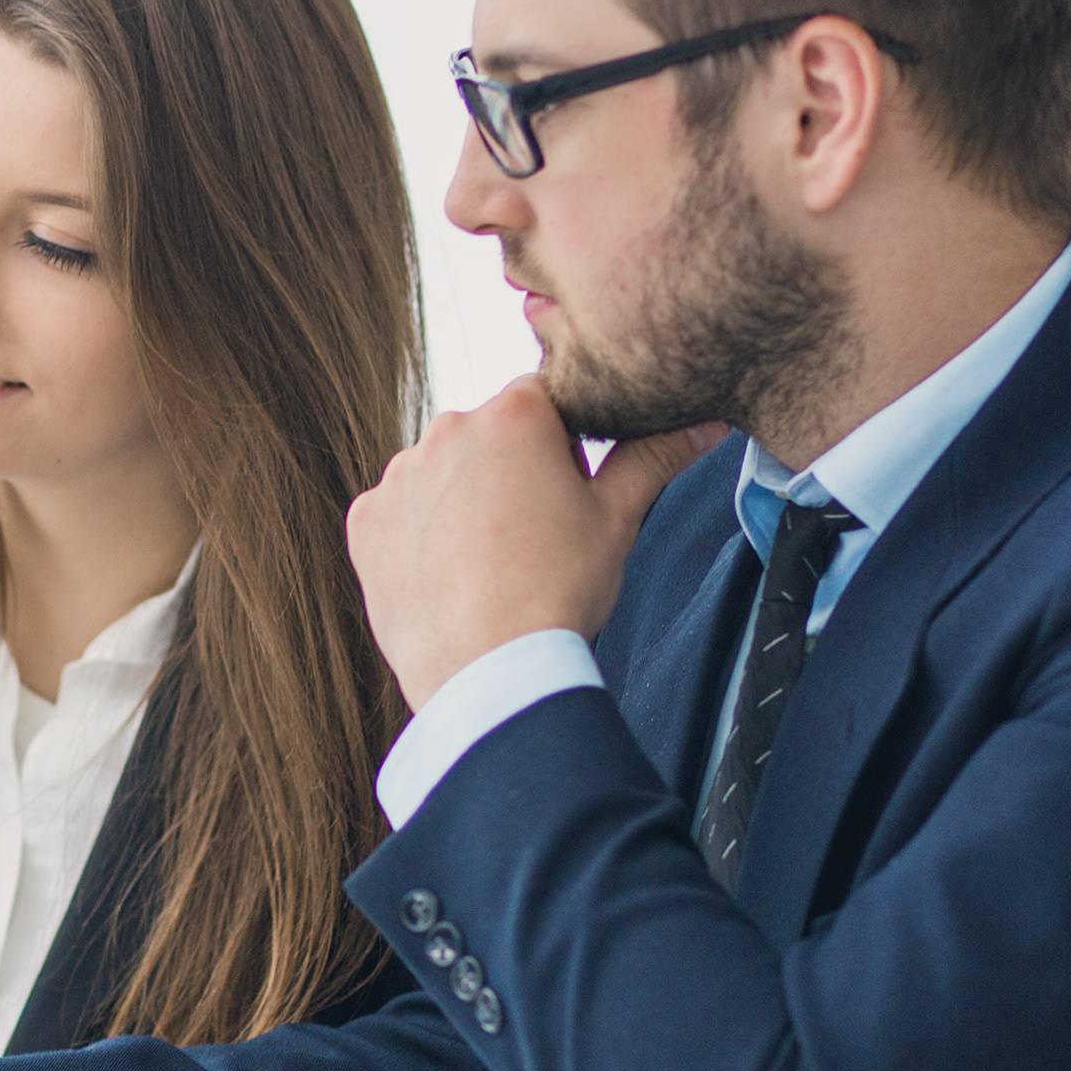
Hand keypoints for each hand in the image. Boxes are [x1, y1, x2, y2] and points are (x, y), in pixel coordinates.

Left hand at [344, 375, 724, 709]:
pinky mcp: (365, 521)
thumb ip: (654, 458)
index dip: (564, 443)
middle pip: (487, 435)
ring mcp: (398, 476)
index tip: (570, 490)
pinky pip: (398, 514)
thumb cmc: (559, 592)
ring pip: (440, 473)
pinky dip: (419, 536)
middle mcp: (445, 431)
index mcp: (513, 415)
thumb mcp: (618, 519)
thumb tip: (705, 422)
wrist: (488, 671)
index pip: (544, 399)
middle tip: (536, 534)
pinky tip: (449, 575)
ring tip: (492, 562)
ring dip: (462, 499)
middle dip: (510, 470)